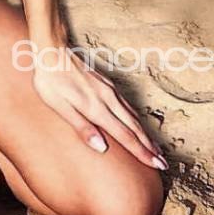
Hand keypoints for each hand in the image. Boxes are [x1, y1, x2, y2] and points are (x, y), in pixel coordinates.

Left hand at [31, 41, 166, 170]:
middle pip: (134, 127)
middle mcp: (107, 99)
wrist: (52, 49)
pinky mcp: (107, 83)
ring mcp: (109, 90)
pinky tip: (138, 123)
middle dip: (149, 147)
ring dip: (146, 134)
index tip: (156, 165)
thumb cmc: (50, 80)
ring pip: (133, 116)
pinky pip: (127, 105)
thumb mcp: (59, 105)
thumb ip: (81, 126)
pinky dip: (137, 118)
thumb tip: (102, 148)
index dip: (141, 152)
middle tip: (163, 163)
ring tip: (156, 148)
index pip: (125, 135)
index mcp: (96, 108)